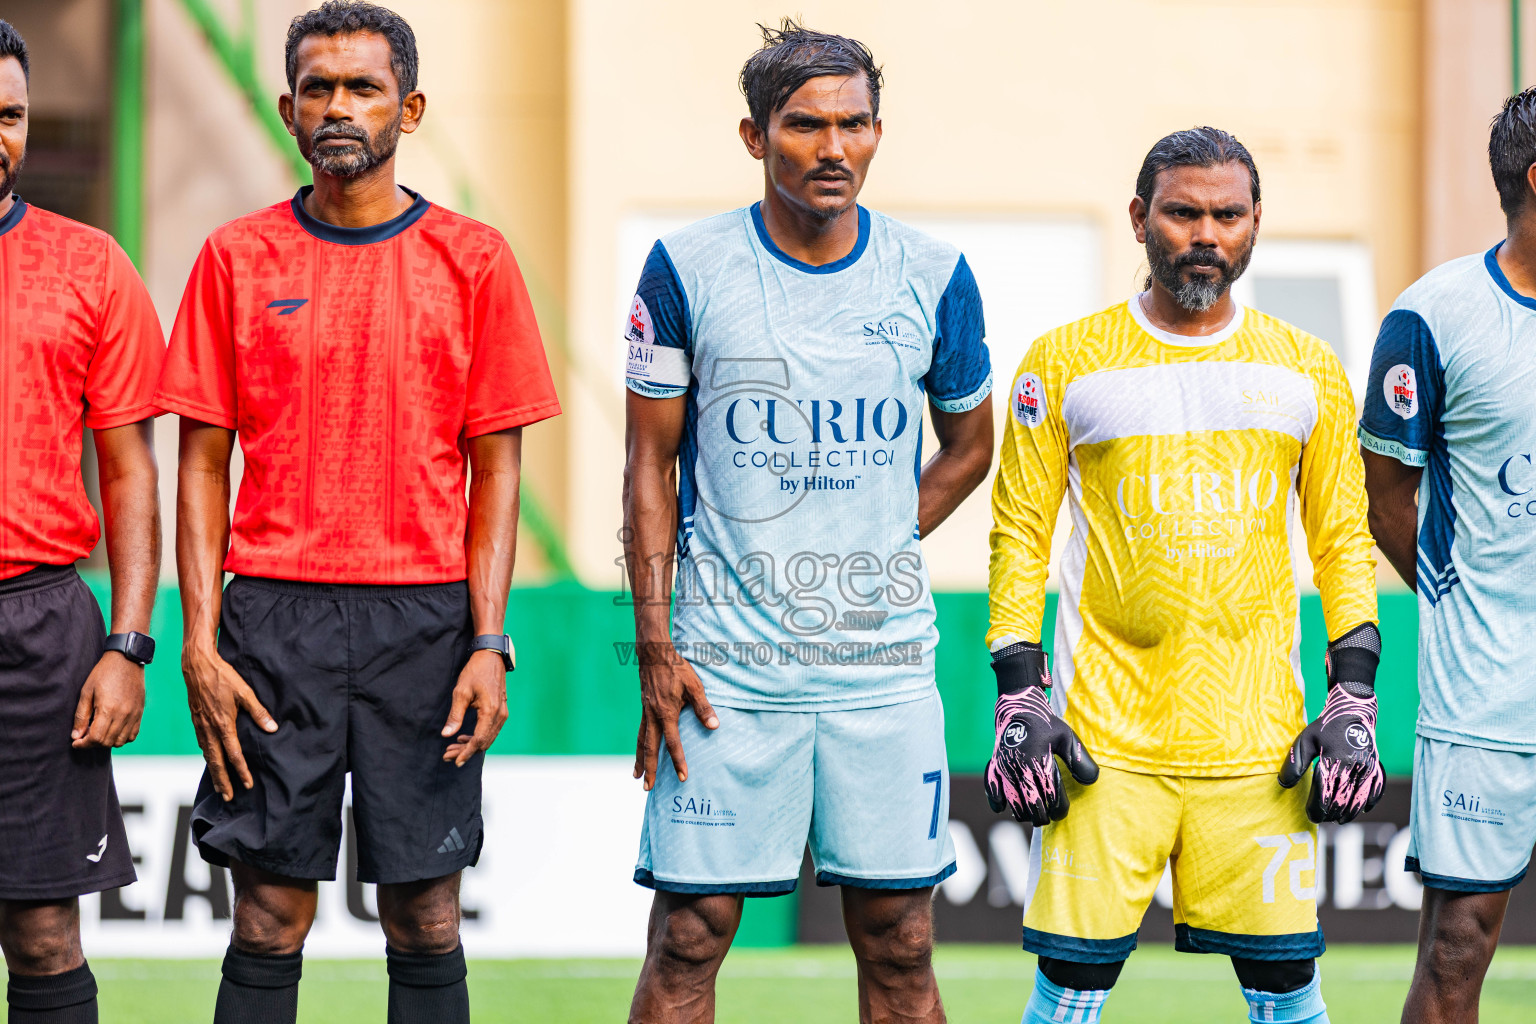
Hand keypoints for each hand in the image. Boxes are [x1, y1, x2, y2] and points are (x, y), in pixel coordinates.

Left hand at [71, 651, 146, 748]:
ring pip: (120, 741)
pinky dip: (122, 738)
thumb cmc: (104, 673)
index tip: (76, 742)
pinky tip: (113, 730)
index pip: (96, 738)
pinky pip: (132, 735)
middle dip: (93, 743)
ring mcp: (134, 714)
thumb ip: (81, 715)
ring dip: (107, 742)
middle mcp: (123, 714)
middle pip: (107, 742)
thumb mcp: (86, 692)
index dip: (83, 744)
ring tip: (99, 733)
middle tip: (84, 736)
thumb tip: (76, 735)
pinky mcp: (140, 713)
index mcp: (108, 709)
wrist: (127, 660)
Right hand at [183, 641, 277, 799]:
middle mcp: (210, 729)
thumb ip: (259, 712)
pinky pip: (202, 745)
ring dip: (213, 772)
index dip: (241, 771)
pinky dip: (207, 757)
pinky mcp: (196, 721)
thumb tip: (272, 728)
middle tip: (228, 797)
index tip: (248, 784)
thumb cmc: (223, 677)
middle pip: (216, 762)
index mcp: (223, 724)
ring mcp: (200, 726)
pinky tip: (210, 760)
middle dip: (223, 781)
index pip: (234, 754)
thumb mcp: (245, 692)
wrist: (197, 666)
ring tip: (219, 785)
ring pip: (207, 755)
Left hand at [441, 649, 509, 765]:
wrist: (491, 657)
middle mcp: (500, 715)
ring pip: (488, 738)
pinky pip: (491, 731)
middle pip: (484, 742)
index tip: (455, 761)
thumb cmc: (476, 671)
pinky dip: (478, 737)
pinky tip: (464, 737)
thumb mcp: (461, 692)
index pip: (479, 740)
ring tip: (453, 748)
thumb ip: (455, 715)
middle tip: (448, 755)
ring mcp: (503, 713)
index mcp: (490, 711)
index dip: (466, 752)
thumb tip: (447, 734)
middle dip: (466, 751)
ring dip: (471, 746)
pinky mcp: (501, 711)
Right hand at [633, 641, 717, 790]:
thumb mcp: (694, 686)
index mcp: (666, 713)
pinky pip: (640, 731)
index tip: (682, 777)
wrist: (654, 654)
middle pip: (650, 748)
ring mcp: (646, 713)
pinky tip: (639, 751)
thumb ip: (703, 707)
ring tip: (637, 776)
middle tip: (647, 788)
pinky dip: (638, 744)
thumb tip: (714, 726)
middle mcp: (653, 716)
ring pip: (641, 741)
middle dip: (650, 770)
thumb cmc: (677, 669)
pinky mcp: (644, 708)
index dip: (678, 761)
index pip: (673, 743)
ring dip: (640, 760)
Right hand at [984, 642, 1098, 826]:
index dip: (1059, 810)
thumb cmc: (1045, 723)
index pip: (1052, 798)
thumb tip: (1091, 782)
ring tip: (1032, 813)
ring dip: (1024, 813)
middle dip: (1043, 816)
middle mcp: (1021, 768)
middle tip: (1049, 816)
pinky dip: (997, 802)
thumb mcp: (1067, 737)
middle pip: (1033, 806)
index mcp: (1040, 762)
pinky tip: (1004, 807)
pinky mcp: (994, 765)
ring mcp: (1005, 769)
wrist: (1017, 707)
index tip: (1062, 812)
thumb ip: (1080, 760)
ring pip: (1014, 803)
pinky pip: (992, 790)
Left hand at [1279, 622, 1384, 823]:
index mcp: (1334, 761)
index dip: (1316, 809)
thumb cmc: (1325, 726)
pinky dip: (1370, 802)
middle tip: (1321, 819)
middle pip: (1342, 801)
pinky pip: (1377, 790)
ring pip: (1360, 799)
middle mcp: (1353, 767)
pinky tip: (1362, 810)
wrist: (1353, 711)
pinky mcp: (1377, 766)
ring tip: (1338, 819)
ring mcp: (1368, 768)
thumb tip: (1283, 785)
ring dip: (1349, 813)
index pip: (1324, 794)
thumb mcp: (1305, 740)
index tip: (1310, 816)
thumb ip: (1295, 763)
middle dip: (1331, 814)